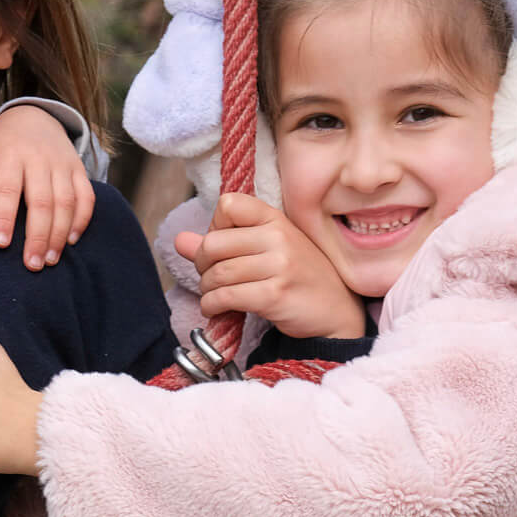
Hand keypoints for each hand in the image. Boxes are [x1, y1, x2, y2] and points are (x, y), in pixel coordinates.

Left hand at [0, 105, 95, 271]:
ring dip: (60, 234)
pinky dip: (81, 220)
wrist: (34, 116)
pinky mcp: (79, 169)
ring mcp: (62, 164)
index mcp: (10, 155)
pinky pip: (86, 197)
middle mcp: (39, 159)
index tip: (0, 243)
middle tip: (32, 265)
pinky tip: (71, 241)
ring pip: (66, 202)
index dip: (3, 217)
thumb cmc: (0, 143)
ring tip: (50, 261)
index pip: (7, 189)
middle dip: (37, 236)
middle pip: (41, 201)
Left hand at [172, 193, 364, 339]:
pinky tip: (216, 309)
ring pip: (217, 273)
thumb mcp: (266, 250)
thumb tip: (179, 240)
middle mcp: (278, 237)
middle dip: (201, 265)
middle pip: (213, 244)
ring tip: (214, 296)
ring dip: (206, 290)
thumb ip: (222, 242)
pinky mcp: (275, 295)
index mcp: (276, 219)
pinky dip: (212, 306)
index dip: (215, 226)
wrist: (336, 311)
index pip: (228, 204)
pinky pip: (226, 297)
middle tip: (210, 277)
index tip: (222, 246)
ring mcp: (279, 266)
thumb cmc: (299, 276)